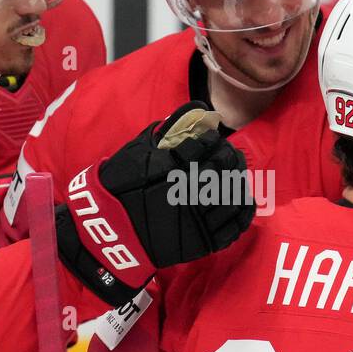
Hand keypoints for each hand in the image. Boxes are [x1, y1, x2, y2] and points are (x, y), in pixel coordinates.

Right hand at [54, 102, 254, 305]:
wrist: (110, 230)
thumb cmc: (120, 186)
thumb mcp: (138, 151)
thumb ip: (169, 130)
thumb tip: (198, 109)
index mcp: (175, 166)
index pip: (208, 145)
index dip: (214, 140)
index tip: (213, 139)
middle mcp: (190, 191)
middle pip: (225, 167)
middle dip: (230, 157)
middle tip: (230, 155)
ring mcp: (198, 218)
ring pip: (234, 195)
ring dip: (238, 181)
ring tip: (235, 175)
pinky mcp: (203, 241)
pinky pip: (234, 226)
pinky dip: (243, 210)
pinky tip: (242, 199)